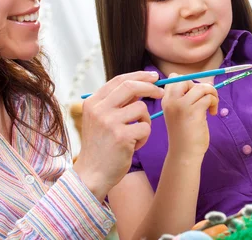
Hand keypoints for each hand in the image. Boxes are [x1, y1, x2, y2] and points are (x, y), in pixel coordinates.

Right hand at [73, 71, 163, 201]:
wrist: (91, 175)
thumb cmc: (100, 147)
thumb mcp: (100, 120)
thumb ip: (115, 103)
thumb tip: (141, 85)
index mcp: (93, 102)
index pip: (119, 80)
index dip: (139, 76)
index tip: (153, 76)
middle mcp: (99, 109)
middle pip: (131, 87)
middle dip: (149, 87)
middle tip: (160, 92)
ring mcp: (109, 122)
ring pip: (141, 109)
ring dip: (145, 121)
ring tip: (135, 135)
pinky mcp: (121, 136)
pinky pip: (145, 128)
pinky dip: (144, 137)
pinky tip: (133, 146)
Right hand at [162, 74, 218, 159]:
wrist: (184, 153)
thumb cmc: (184, 134)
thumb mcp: (178, 113)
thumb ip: (184, 98)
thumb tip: (204, 84)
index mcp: (166, 100)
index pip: (174, 78)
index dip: (188, 83)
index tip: (195, 96)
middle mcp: (172, 100)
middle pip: (188, 79)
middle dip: (200, 87)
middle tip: (205, 99)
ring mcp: (182, 105)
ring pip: (201, 87)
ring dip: (211, 94)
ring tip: (212, 106)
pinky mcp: (194, 111)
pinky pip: (208, 97)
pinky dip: (214, 102)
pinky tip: (213, 113)